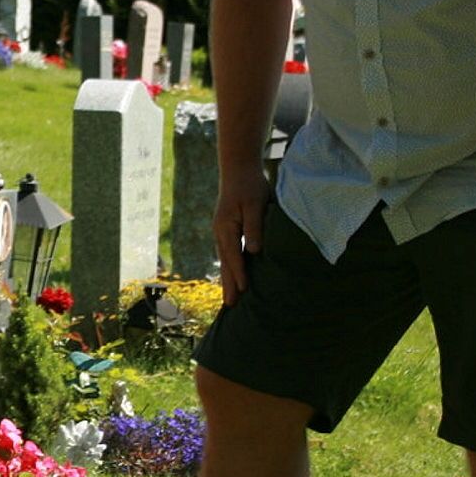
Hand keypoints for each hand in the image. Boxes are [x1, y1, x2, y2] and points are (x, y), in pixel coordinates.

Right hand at [215, 169, 271, 302]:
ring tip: (231, 298)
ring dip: (229, 279)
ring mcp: (222, 232)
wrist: (238, 169)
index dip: (239, 274)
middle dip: (228, 285)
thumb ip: (254, 227)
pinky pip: (229, 254)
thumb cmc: (249, 185)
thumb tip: (253, 251)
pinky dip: (231, 268)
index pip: (233, 256)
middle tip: (230, 307)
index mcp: (225, 228)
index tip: (244, 291)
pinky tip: (235, 276)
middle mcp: (220, 233)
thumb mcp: (255, 204)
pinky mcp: (228, 230)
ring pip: (225, 261)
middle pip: (225, 264)